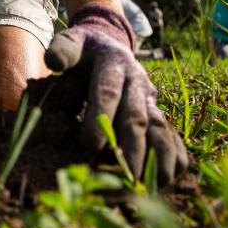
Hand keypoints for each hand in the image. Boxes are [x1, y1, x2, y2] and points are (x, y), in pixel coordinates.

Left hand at [45, 3, 189, 187]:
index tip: (89, 147)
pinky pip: (172, 135)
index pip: (107, 92)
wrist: (111, 42)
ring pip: (161, 129)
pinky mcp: (158, 111)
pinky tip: (169, 180)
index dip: (100, 120)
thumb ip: (62, 50)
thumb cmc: (85, 49)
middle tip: (126, 179)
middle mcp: (137, 81)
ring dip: (159, 158)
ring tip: (153, 187)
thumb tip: (53, 61)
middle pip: (137, 117)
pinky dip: (175, 157)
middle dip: (133, 150)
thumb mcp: (72, 41)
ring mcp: (150, 98)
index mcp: (113, 63)